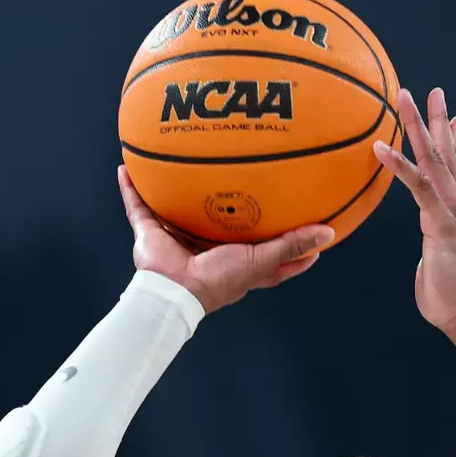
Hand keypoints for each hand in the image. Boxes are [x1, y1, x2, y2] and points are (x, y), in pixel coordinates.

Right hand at [118, 167, 334, 315]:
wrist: (175, 292)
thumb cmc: (219, 281)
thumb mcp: (260, 261)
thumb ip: (291, 245)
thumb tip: (328, 232)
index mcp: (233, 260)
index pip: (258, 248)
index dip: (278, 238)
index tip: (300, 223)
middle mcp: (204, 248)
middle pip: (216, 224)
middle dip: (225, 205)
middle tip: (242, 179)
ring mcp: (175, 239)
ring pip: (175, 210)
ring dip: (174, 191)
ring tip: (180, 164)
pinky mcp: (151, 234)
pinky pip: (138, 206)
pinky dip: (131, 189)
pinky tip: (126, 168)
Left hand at [372, 88, 455, 335]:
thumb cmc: (452, 295)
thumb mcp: (440, 259)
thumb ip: (435, 244)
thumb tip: (430, 245)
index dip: (453, 139)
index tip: (451, 115)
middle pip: (448, 153)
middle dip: (437, 119)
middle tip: (429, 91)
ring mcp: (454, 210)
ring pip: (434, 159)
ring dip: (417, 127)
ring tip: (403, 99)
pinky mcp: (441, 222)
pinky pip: (418, 186)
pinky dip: (399, 164)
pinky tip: (382, 147)